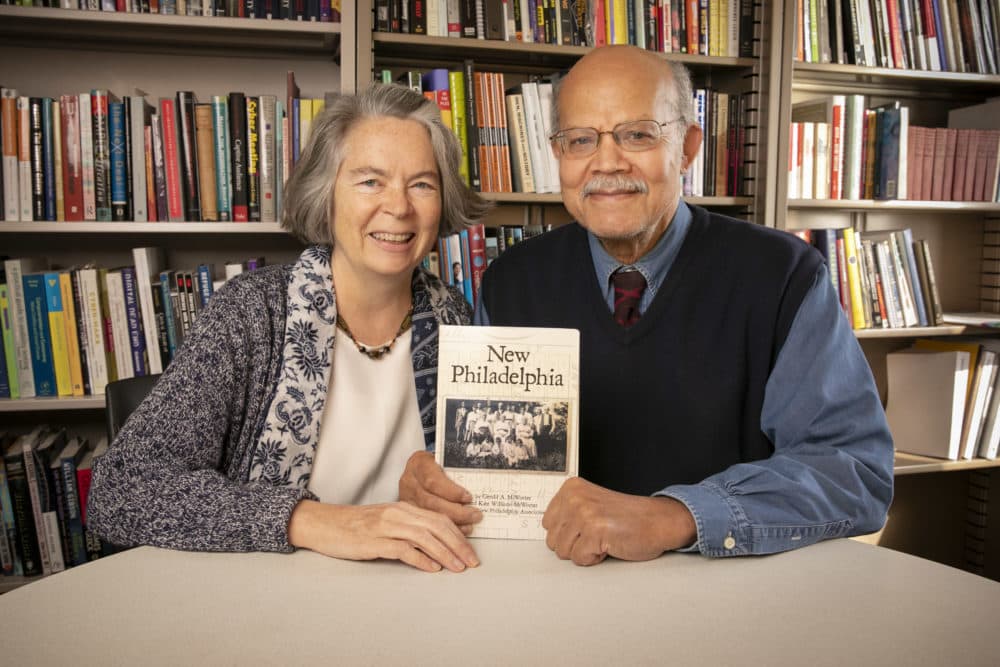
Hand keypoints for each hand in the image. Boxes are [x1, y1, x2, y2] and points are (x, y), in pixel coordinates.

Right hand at [287, 499, 479, 572]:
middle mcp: (398, 514)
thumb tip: (435, 547)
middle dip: (459, 545)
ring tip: (458, 567)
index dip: (458, 534)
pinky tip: (432, 568)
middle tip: (472, 562)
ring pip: (425, 537)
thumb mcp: (386, 522)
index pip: (439, 519)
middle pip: (437, 526)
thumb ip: (408, 529)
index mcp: (404, 508)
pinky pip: (403, 549)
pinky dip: (421, 559)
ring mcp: (386, 526)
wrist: (323, 524)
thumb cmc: (355, 526)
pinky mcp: (374, 541)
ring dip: (445, 553)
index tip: (471, 551)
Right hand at [398, 451, 482, 532]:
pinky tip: (458, 531)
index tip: (468, 497)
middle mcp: (409, 482)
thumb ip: (459, 470)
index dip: (451, 491)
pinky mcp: (409, 513)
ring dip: (453, 523)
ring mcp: (406, 499)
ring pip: (428, 516)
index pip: (432, 480)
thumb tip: (481, 482)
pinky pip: (426, 525)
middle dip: (456, 511)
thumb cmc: (438, 465)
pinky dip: (445, 531)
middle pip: (431, 501)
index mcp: (419, 464)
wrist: (422, 470)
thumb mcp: (446, 460)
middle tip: (475, 514)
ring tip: (470, 524)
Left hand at [541, 477, 697, 565]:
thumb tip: (548, 535)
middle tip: (597, 534)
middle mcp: (574, 497)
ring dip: (584, 552)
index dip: (568, 533)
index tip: (587, 527)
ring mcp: (584, 513)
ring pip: (563, 551)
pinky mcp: (594, 531)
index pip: (546, 524)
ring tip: (603, 538)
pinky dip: (595, 559)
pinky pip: (579, 559)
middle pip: (552, 540)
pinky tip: (609, 545)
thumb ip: (567, 515)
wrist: (658, 521)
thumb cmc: (627, 518)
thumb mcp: (590, 505)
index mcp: (571, 488)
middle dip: (574, 544)